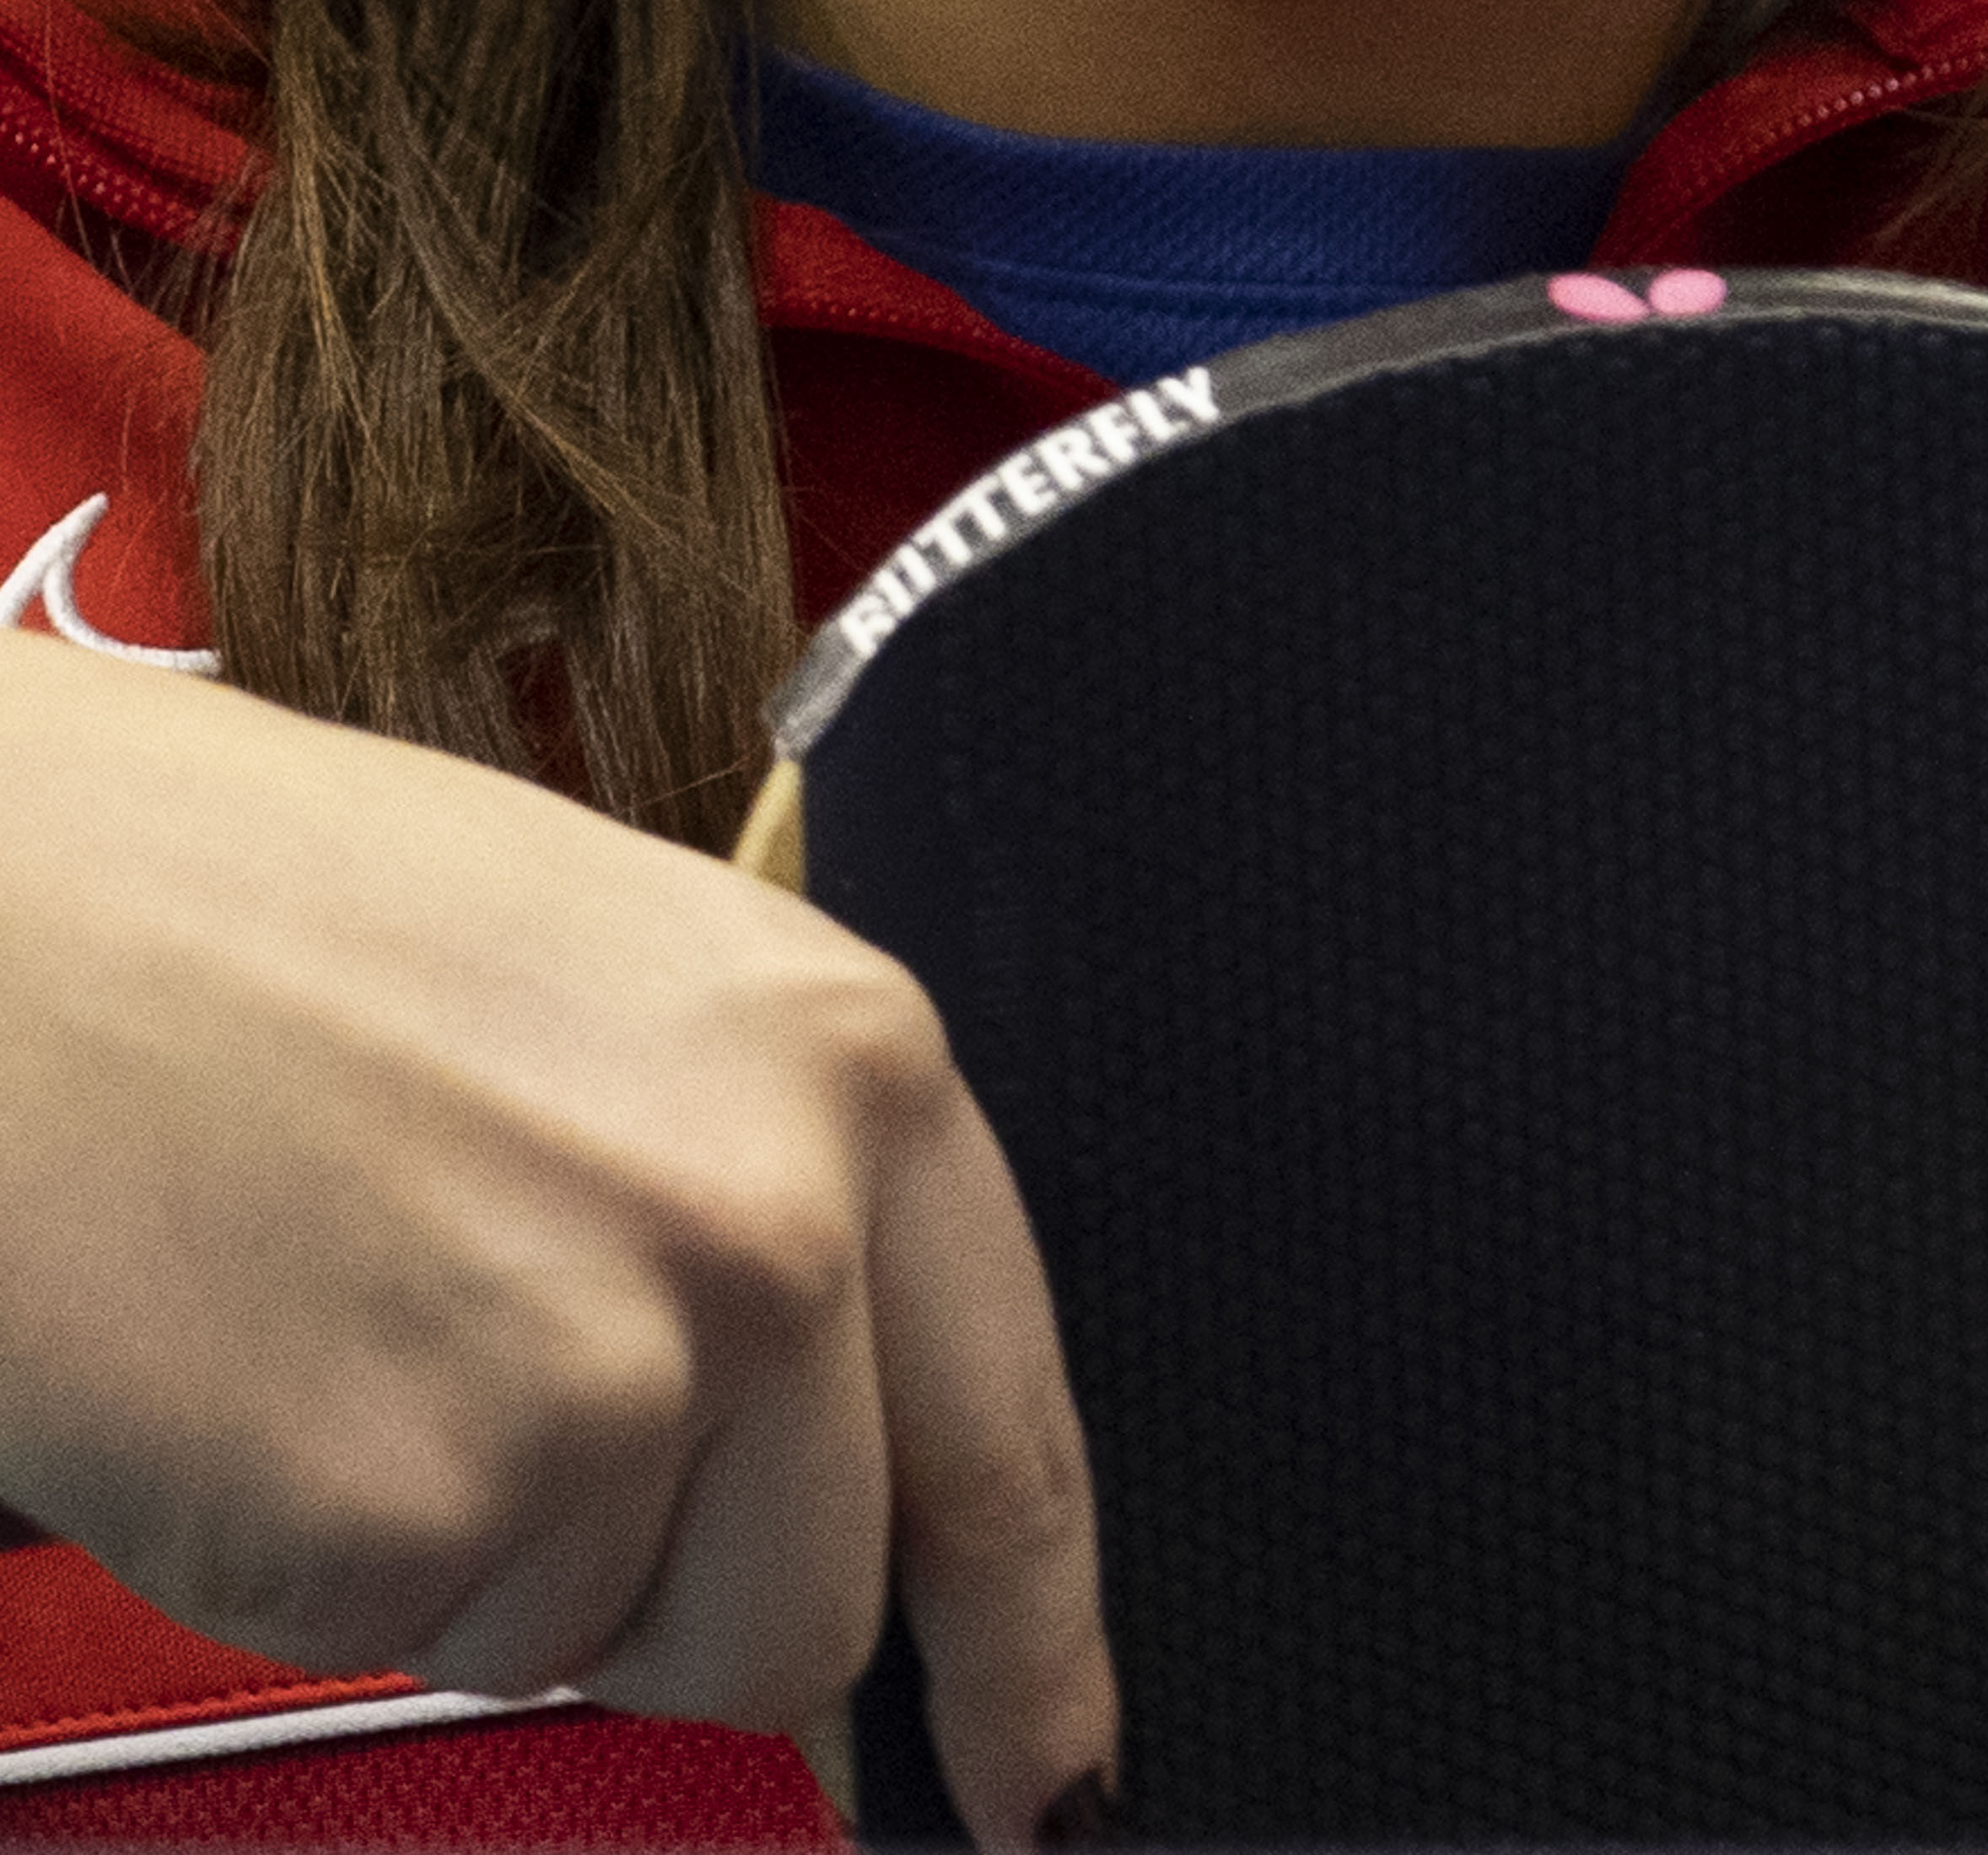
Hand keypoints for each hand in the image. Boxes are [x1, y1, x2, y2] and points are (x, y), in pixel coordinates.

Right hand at [0, 631, 1113, 1847]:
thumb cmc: (246, 914)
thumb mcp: (608, 998)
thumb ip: (759, 1207)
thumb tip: (825, 1451)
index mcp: (844, 1057)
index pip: (1013, 1438)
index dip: (1034, 1643)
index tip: (1046, 1771)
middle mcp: (773, 1218)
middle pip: (814, 1603)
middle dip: (672, 1594)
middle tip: (496, 1425)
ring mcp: (612, 1375)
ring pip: (607, 1641)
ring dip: (486, 1550)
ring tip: (356, 1313)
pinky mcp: (422, 1512)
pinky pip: (421, 1638)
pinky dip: (334, 1555)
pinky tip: (266, 1361)